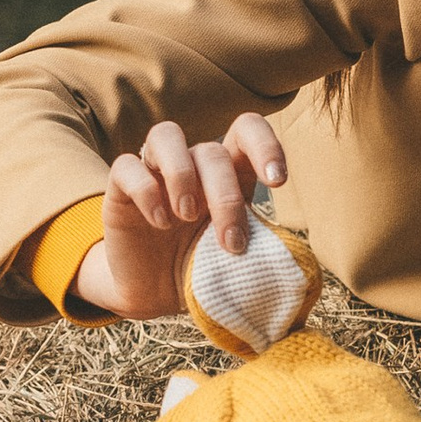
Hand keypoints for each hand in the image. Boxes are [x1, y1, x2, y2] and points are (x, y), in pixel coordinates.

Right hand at [75, 113, 289, 318]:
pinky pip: (128, 166)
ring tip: (185, 215)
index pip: (247, 130)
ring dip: (182, 174)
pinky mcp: (119, 189)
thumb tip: (301, 276)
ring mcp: (154, 171)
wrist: (152, 292)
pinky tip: (158, 223)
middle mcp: (192, 164)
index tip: (277, 180)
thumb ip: (265, 255)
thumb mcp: (239, 262)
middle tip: (230, 242)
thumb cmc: (203, 269)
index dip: (265, 145)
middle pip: (211, 150)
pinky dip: (145, 190)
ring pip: (165, 135)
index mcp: (228, 173)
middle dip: (225, 197)